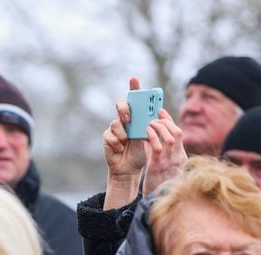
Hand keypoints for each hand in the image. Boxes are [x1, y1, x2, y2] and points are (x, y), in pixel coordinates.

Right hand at [103, 77, 145, 209]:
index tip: (134, 79)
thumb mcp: (148, 137)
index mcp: (136, 117)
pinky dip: (116, 142)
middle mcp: (124, 120)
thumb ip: (147, 125)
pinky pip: (109, 135)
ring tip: (126, 142)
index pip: (135, 99)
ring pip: (115, 122)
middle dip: (124, 109)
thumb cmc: (141, 152)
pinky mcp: (107, 138)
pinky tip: (120, 149)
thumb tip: (153, 114)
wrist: (130, 168)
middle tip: (129, 118)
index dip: (134, 88)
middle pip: (120, 105)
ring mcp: (114, 128)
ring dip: (122, 133)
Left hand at [143, 109, 185, 194]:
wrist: (158, 200)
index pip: (178, 134)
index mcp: (180, 157)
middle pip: (177, 133)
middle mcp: (177, 157)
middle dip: (166, 121)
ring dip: (159, 127)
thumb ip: (157, 151)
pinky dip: (152, 137)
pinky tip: (146, 132)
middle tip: (154, 118)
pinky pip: (157, 148)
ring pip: (170, 138)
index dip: (170, 121)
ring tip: (150, 123)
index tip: (161, 111)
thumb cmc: (159, 183)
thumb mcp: (162, 165)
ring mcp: (169, 162)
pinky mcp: (158, 166)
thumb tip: (150, 136)